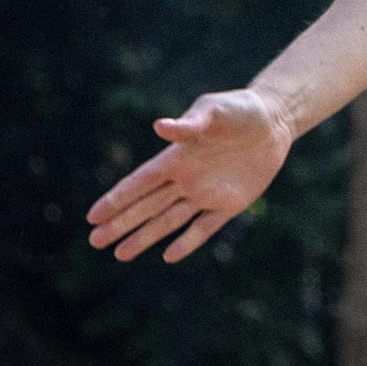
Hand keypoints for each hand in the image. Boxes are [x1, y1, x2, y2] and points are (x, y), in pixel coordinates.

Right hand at [86, 88, 293, 261]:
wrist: (273, 120)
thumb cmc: (239, 109)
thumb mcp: (214, 110)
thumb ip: (190, 124)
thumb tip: (161, 126)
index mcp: (177, 157)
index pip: (140, 183)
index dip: (117, 199)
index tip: (92, 216)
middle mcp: (186, 179)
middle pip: (147, 207)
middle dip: (121, 224)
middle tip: (95, 241)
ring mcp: (206, 193)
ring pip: (169, 221)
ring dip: (145, 237)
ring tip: (120, 254)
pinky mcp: (230, 204)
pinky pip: (204, 228)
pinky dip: (188, 242)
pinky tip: (168, 256)